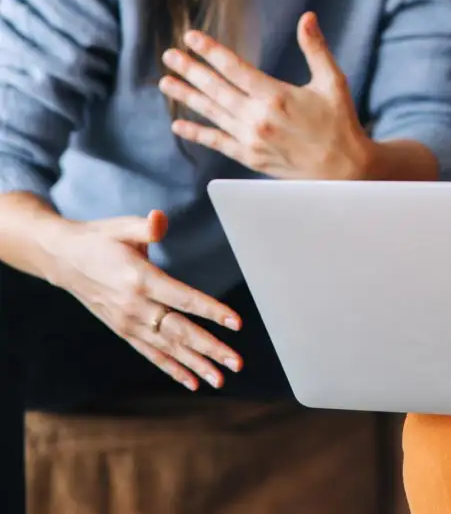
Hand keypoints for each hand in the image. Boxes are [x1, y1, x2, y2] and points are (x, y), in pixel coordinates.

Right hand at [48, 210, 242, 391]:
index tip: (236, 323)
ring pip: (168, 348)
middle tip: (237, 363)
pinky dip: (172, 368)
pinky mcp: (122, 330)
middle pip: (180, 332)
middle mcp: (135, 307)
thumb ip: (147, 227)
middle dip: (210, 348)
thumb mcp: (123, 227)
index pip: (184, 299)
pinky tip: (192, 381)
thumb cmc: (100, 239)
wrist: (63, 258)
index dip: (212, 311)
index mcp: (140, 280)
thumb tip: (159, 219)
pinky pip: (151, 354)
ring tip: (220, 379)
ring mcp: (127, 323)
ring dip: (196, 365)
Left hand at [159, 11, 374, 179]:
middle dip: (191, 70)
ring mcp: (252, 139)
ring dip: (187, 96)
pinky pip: (217, 142)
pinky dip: (197, 133)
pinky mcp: (250, 157)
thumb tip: (307, 17)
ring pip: (212, 113)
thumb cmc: (340, 122)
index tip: (191, 37)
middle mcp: (258, 118)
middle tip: (169, 55)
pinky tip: (179, 124)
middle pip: (216, 89)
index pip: (235, 68)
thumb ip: (315, 48)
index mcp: (277, 95)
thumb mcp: (332, 81)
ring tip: (166, 81)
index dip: (211, 51)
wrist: (343, 169)